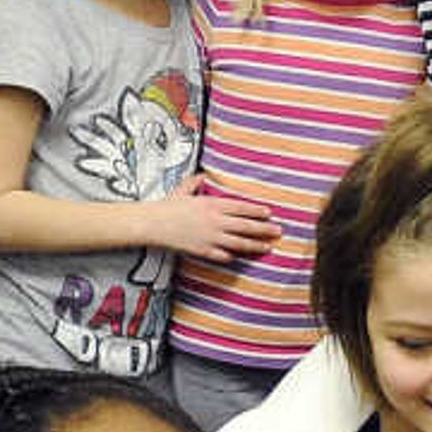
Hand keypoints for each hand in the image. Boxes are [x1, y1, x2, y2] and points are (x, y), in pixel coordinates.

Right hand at [145, 186, 283, 264]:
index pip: (241, 207)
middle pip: (246, 226)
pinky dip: (232, 256)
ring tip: (268, 246)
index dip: (257, 211)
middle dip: (264, 229)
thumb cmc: (166, 206)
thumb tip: (203, 175)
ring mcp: (210, 237)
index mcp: (212, 204)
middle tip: (279, 230)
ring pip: (239, 243)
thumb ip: (195, 182)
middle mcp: (215, 221)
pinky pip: (223, 255)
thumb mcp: (183, 189)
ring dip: (255, 245)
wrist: (152, 223)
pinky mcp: (203, 251)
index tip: (269, 213)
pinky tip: (240, 257)